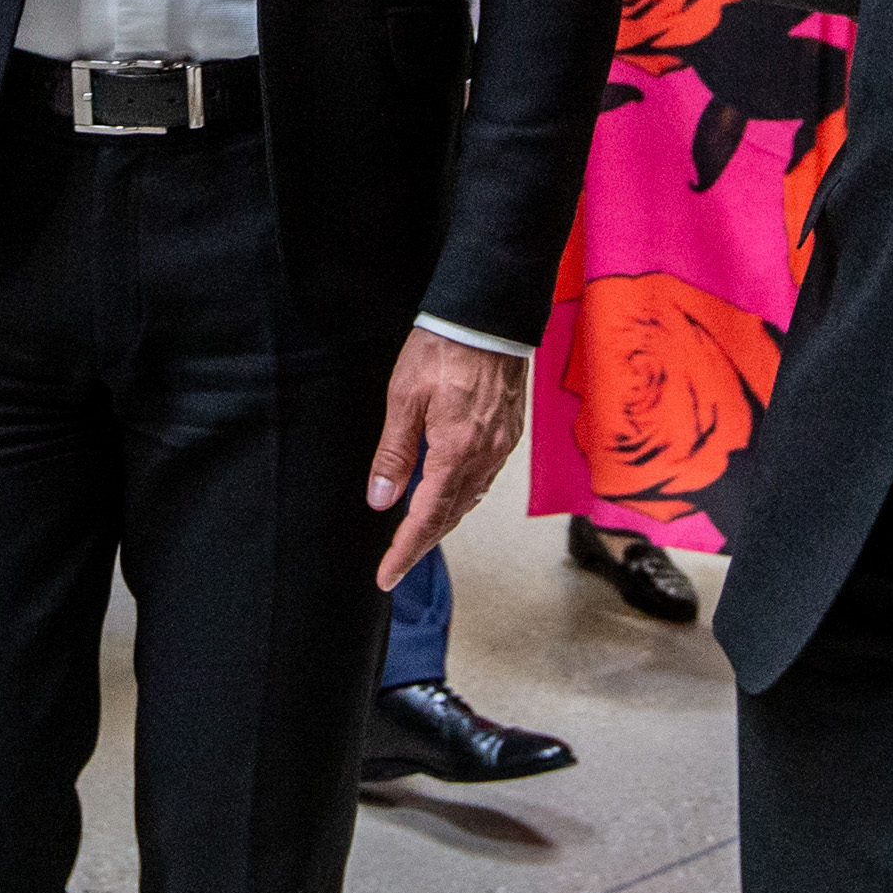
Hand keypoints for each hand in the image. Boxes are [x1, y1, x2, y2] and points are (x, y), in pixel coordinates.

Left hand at [368, 329, 525, 588]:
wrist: (488, 316)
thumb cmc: (443, 348)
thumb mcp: (404, 398)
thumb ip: (394, 453)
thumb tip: (382, 499)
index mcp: (456, 451)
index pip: (427, 517)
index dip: (405, 550)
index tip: (387, 575)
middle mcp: (486, 456)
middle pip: (452, 515)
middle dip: (423, 542)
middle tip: (397, 563)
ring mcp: (502, 445)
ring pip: (471, 499)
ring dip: (444, 520)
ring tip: (417, 535)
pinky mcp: (510, 432)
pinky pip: (485, 477)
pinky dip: (463, 495)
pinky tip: (450, 493)